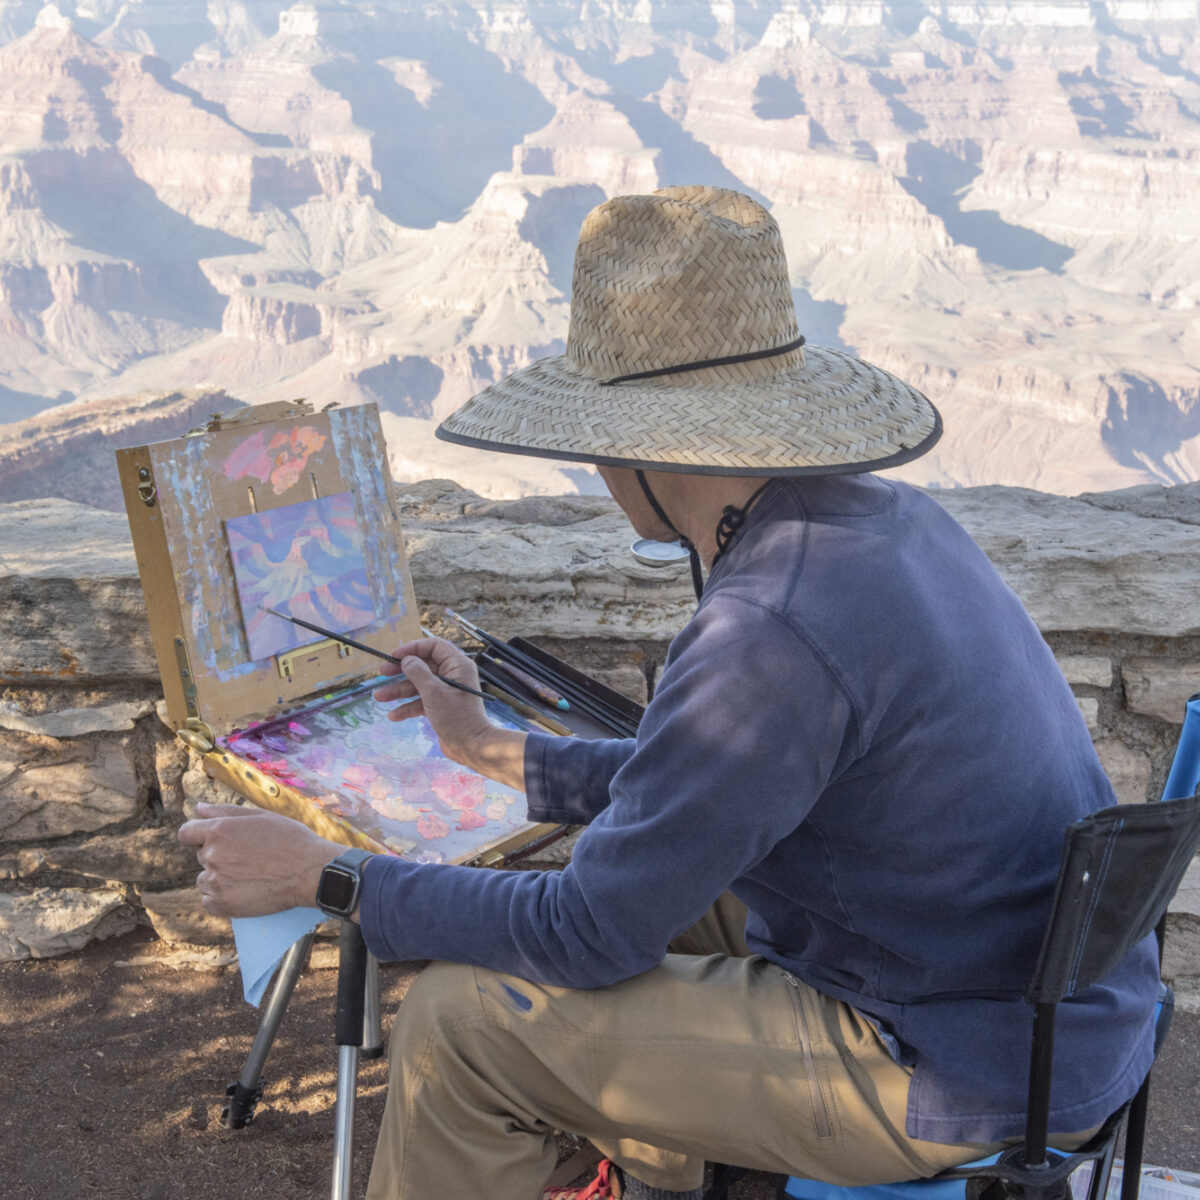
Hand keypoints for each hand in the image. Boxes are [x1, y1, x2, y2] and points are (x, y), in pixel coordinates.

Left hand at [177, 803, 345, 917]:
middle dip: (219, 855)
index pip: (187, 833)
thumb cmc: (290, 840)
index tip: (215, 840)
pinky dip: (221, 896)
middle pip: (202, 855)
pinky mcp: (222, 904)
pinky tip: (243, 890)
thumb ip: (226, 811)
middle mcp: (212, 855)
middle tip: (249, 857)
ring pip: (205, 879)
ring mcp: (216, 882)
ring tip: (249, 875)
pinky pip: (208, 900)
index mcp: (219, 830)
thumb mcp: (261, 816)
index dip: (199, 835)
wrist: (310, 872)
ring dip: (219, 877)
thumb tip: (199, 808)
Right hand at [372, 636, 496, 763]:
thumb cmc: (456, 716)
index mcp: (457, 665)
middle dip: (401, 670)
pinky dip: (408, 707)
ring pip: (418, 685)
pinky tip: (393, 716)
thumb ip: (418, 672)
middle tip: (382, 673)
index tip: (395, 656)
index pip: (434, 646)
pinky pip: (421, 701)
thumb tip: (407, 660)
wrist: (471, 746)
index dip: (413, 648)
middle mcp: (452, 675)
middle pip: (423, 666)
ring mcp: (446, 691)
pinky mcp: (440, 707)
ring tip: (379, 697)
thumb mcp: (433, 691)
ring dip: (399, 691)